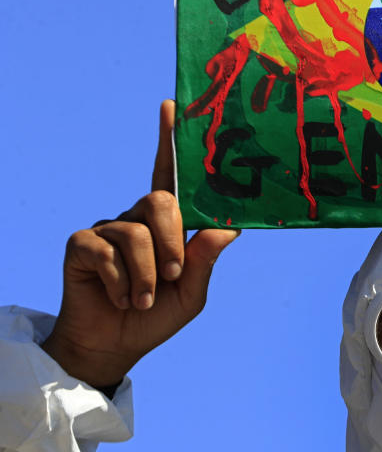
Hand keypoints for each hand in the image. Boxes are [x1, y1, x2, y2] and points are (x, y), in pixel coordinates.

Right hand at [41, 100, 240, 386]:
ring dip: (146, 273)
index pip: (170, 174)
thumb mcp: (191, 292)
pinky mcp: (81, 245)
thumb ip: (205, 259)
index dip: (170, 139)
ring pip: (135, 233)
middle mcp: (137, 217)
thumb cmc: (157, 315)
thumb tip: (229, 227)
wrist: (114, 345)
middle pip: (160, 201)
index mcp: (167, 222)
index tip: (172, 106)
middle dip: (171, 241)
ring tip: (143, 298)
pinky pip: (104, 251)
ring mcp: (107, 229)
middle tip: (172, 275)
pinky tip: (120, 296)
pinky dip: (120, 281)